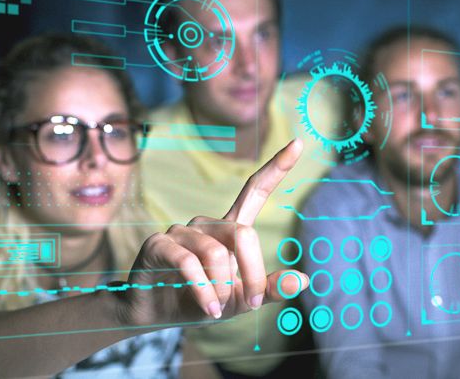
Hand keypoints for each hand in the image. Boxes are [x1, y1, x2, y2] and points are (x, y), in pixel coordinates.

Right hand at [120, 139, 308, 326]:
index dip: (277, 168)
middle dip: (252, 274)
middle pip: (243, 235)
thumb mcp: (239, 300)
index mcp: (230, 230)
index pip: (255, 191)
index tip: (299, 143)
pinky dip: (203, 291)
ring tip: (217, 308)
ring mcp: (181, 231)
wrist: (155, 316)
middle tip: (249, 304)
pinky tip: (207, 308)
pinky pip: (189, 264)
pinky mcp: (159, 243)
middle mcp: (207, 224)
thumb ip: (268, 289)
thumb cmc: (201, 302)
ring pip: (216, 253)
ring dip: (222, 289)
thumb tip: (304, 279)